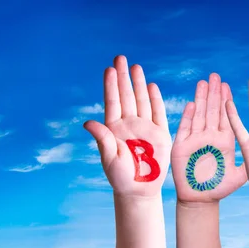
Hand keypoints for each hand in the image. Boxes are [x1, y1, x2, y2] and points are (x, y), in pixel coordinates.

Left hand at [84, 55, 171, 196]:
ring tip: (136, 67)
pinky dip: (156, 100)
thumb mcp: (109, 158)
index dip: (111, 86)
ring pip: (142, 101)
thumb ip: (102, 139)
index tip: (109, 69)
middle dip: (123, 77)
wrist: (140, 190)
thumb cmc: (121, 177)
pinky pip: (158, 113)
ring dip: (139, 84)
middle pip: (126, 96)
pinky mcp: (160, 134)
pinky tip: (152, 86)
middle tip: (120, 57)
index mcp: (114, 129)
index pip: (112, 102)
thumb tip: (88, 122)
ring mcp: (145, 128)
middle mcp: (129, 124)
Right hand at [171, 73, 246, 203]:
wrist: (200, 200)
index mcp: (224, 141)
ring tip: (203, 82)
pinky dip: (189, 117)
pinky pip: (185, 129)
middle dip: (214, 93)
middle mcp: (210, 137)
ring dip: (201, 99)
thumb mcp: (240, 176)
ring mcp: (195, 140)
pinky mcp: (182, 147)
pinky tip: (192, 104)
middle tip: (215, 76)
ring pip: (199, 115)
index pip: (226, 116)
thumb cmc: (220, 188)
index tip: (227, 85)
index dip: (226, 100)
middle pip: (212, 111)